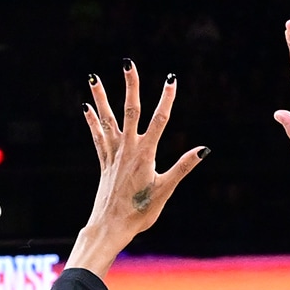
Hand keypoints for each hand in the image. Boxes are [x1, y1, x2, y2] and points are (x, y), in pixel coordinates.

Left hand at [66, 65, 205, 276]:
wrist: (110, 226)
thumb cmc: (139, 212)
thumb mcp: (165, 191)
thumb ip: (183, 167)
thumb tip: (203, 150)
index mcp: (145, 154)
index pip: (159, 120)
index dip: (167, 99)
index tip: (171, 79)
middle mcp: (127, 149)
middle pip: (130, 110)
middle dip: (131, 85)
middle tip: (128, 63)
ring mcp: (113, 154)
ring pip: (107, 119)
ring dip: (101, 97)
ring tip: (94, 77)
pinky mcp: (104, 162)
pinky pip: (97, 136)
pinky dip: (92, 121)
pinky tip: (86, 107)